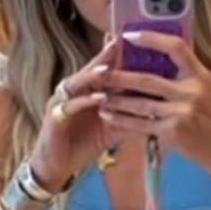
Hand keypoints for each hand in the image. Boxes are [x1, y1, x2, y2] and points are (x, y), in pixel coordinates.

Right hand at [30, 42, 119, 191]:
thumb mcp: (112, 130)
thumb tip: (156, 113)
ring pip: (78, 83)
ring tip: (109, 68)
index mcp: (88, 91)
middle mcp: (74, 91)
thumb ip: (129, 118)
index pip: (104, 69)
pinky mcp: (54, 116)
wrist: (57, 166)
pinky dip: (85, 101)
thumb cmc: (83, 144)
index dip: (116, 56)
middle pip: (91, 69)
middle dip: (105, 56)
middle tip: (120, 43)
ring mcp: (62, 101)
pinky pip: (71, 105)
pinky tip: (98, 98)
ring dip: (93, 75)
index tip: (134, 43)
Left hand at [97, 35, 210, 177]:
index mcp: (201, 76)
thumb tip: (161, 62)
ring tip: (97, 95)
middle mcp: (191, 91)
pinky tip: (108, 115)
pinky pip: (142, 124)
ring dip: (115, 99)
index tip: (129, 35)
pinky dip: (123, 120)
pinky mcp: (174, 132)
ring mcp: (182, 112)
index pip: (176, 48)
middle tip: (98, 71)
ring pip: (140, 103)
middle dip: (119, 75)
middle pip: (147, 78)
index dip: (151, 39)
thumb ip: (189, 77)